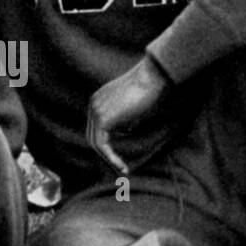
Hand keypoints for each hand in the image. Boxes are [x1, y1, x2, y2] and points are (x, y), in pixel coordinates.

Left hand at [86, 56, 174, 174]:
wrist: (153, 76)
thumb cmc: (150, 88)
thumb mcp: (133, 106)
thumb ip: (125, 118)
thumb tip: (125, 131)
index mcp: (99, 99)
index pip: (97, 127)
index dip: (107, 144)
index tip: (120, 156)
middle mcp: (93, 103)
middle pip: (93, 136)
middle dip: (105, 154)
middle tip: (120, 167)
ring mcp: (96, 110)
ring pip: (96, 142)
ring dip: (109, 159)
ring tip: (123, 169)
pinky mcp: (103, 118)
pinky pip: (102, 144)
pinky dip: (111, 157)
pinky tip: (123, 166)